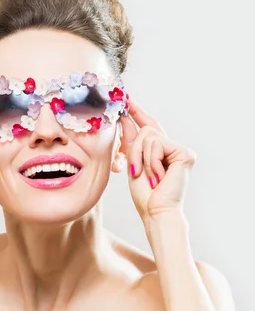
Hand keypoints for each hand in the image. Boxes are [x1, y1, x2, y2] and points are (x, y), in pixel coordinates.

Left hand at [119, 99, 195, 229]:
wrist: (156, 211)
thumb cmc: (145, 194)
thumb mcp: (133, 162)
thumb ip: (131, 140)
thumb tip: (125, 117)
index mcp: (162, 150)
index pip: (149, 126)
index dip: (138, 112)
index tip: (127, 99)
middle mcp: (174, 148)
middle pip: (147, 129)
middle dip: (135, 149)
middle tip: (135, 170)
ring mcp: (181, 150)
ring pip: (149, 136)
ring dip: (142, 158)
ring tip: (150, 177)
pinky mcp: (185, 153)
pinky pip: (157, 145)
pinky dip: (152, 161)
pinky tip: (159, 176)